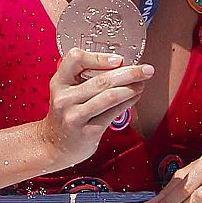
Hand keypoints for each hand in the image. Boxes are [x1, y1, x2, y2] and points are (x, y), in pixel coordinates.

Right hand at [35, 49, 153, 169]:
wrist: (55, 145)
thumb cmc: (67, 113)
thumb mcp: (66, 90)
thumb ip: (84, 76)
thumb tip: (121, 64)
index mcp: (59, 82)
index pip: (75, 59)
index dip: (99, 57)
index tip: (119, 59)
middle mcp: (64, 98)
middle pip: (101, 80)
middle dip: (129, 73)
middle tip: (146, 69)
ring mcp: (74, 116)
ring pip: (109, 97)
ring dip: (131, 88)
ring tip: (142, 83)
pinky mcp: (87, 131)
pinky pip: (112, 113)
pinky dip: (128, 102)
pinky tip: (135, 97)